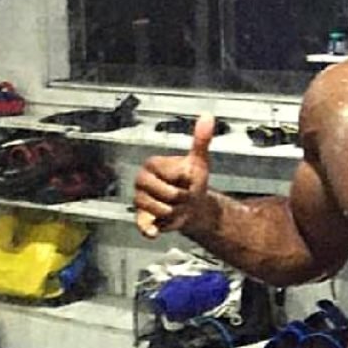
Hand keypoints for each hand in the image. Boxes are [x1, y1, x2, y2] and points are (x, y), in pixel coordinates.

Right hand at [135, 113, 216, 237]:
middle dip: (181, 198)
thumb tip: (208, 116)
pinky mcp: (141, 218)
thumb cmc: (192, 181)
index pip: (170, 176)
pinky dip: (150, 230)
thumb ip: (201, 140)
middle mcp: (141, 180)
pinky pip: (143, 225)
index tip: (186, 179)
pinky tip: (155, 231)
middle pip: (165, 194)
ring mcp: (139, 199)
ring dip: (176, 212)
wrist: (193, 206)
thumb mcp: (199, 161)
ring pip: (160, 209)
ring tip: (177, 206)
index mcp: (152, 164)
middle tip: (183, 196)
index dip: (184, 181)